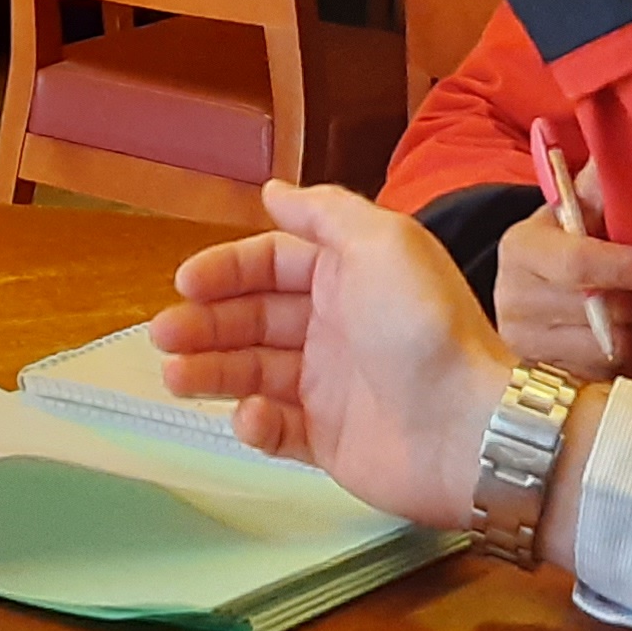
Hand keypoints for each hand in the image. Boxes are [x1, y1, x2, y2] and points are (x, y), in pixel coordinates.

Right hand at [148, 181, 517, 529]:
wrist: (467, 428)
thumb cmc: (424, 328)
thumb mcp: (382, 242)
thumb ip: (325, 211)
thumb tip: (274, 190)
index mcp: (347, 275)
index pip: (270, 264)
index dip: (225, 270)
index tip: (185, 283)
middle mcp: (335, 326)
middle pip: (252, 318)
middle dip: (204, 323)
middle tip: (164, 335)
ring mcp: (330, 386)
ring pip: (252, 372)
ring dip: (210, 370)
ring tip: (176, 377)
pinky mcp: (329, 440)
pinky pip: (276, 428)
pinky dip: (254, 422)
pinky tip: (249, 415)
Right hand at [494, 193, 631, 381]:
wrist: (526, 297)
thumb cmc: (563, 246)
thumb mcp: (573, 214)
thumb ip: (597, 189)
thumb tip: (620, 139)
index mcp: (521, 248)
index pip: (580, 262)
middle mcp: (513, 298)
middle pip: (600, 308)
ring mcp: (525, 342)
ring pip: (607, 343)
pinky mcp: (542, 373)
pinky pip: (603, 370)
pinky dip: (622, 353)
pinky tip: (621, 333)